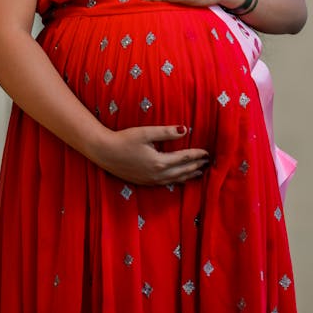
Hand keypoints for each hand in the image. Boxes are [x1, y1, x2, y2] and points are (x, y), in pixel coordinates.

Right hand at [91, 124, 208, 185]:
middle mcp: (157, 174)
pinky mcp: (144, 182)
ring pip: (175, 179)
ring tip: (199, 173)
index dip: (197, 155)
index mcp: (159, 162)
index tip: (207, 152)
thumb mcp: (146, 133)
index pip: (184, 159)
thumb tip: (185, 129)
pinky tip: (179, 178)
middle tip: (208, 163)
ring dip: (188, 175)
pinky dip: (177, 180)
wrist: (104, 152)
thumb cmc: (124, 139)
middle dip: (196, 166)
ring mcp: (150, 180)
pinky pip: (166, 183)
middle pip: (182, 171)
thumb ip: (166, 132)